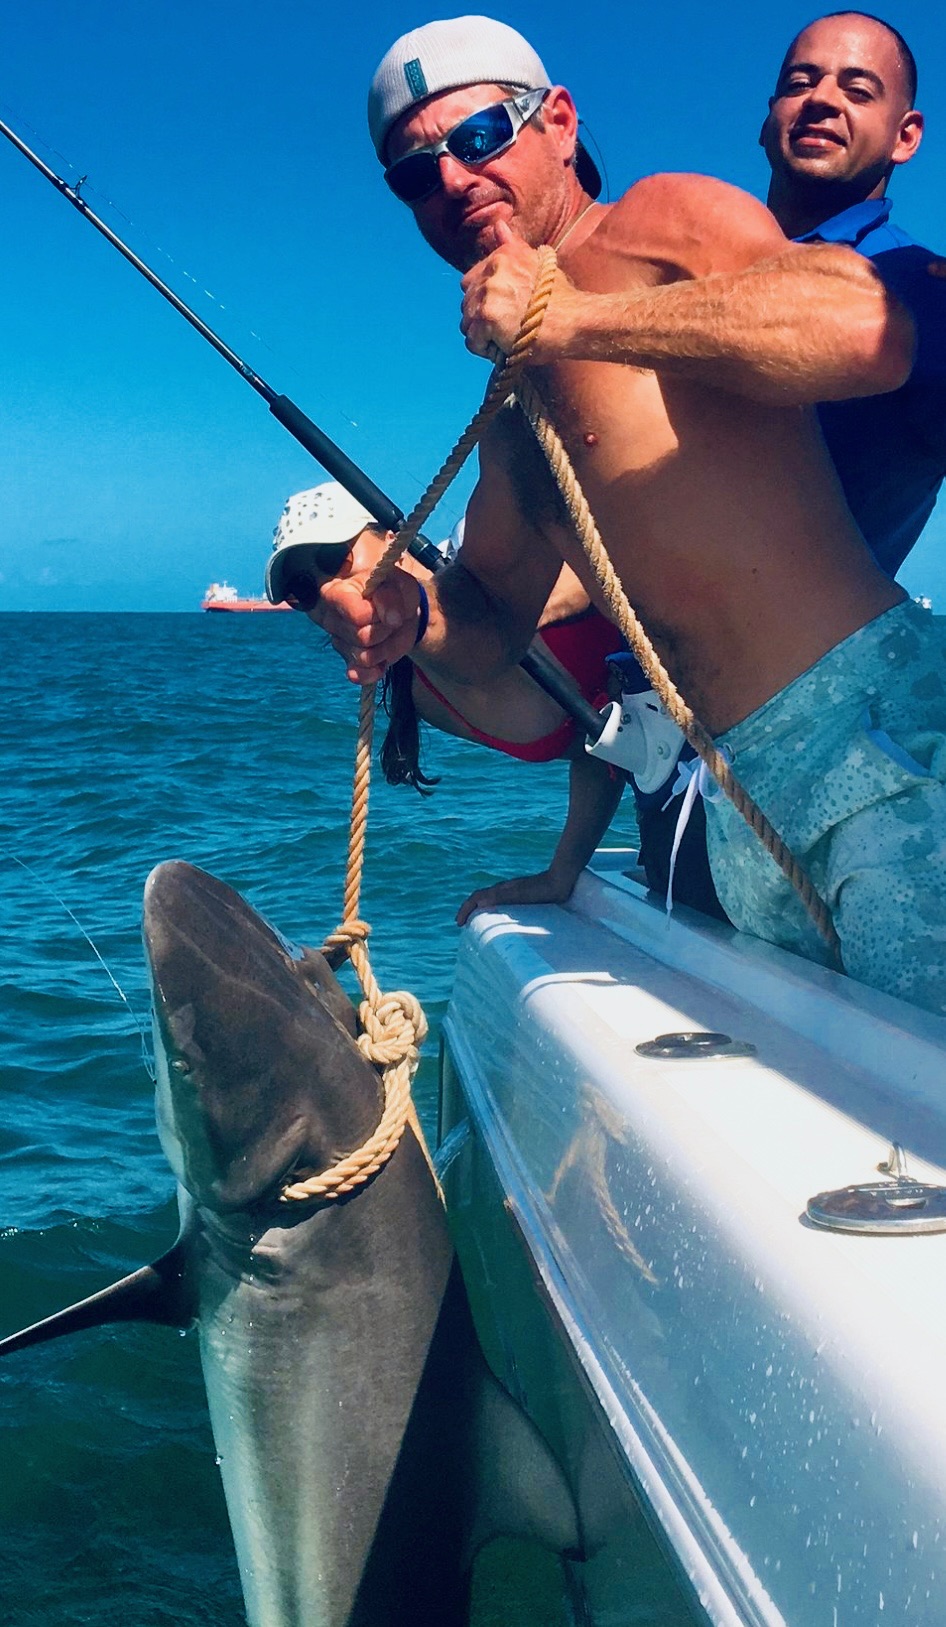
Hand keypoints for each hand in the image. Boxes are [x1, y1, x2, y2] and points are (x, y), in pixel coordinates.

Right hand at [309, 532, 422, 684]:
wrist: (398, 606)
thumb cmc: (393, 588)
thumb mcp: (398, 582)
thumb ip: (391, 597)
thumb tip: (392, 619)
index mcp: (336, 591)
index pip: (356, 616)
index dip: (378, 616)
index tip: (389, 608)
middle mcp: (330, 617)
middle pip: (362, 638)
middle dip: (385, 631)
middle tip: (394, 619)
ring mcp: (337, 640)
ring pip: (364, 657)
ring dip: (386, 648)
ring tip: (391, 632)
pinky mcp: (347, 659)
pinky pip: (358, 675)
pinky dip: (373, 671)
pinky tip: (381, 664)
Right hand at [456, 867, 575, 926]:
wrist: (561, 879)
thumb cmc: (541, 889)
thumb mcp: (519, 894)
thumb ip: (500, 896)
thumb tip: (479, 903)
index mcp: (500, 890)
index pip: (475, 898)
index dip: (465, 909)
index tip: (459, 923)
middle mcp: (504, 890)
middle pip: (480, 898)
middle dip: (469, 910)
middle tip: (464, 924)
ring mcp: (513, 892)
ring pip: (490, 900)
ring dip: (480, 910)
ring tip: (478, 923)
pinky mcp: (523, 895)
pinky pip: (502, 903)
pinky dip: (494, 910)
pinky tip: (502, 919)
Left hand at [460, 220, 574, 362]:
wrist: (575, 321)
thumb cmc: (561, 299)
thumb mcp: (538, 263)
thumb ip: (512, 246)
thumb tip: (498, 225)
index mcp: (502, 256)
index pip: (472, 280)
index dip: (486, 299)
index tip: (504, 309)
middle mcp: (492, 269)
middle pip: (468, 302)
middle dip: (483, 317)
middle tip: (508, 327)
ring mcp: (488, 293)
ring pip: (467, 323)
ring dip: (484, 335)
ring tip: (507, 337)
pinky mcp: (486, 317)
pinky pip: (472, 341)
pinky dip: (485, 350)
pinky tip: (504, 346)